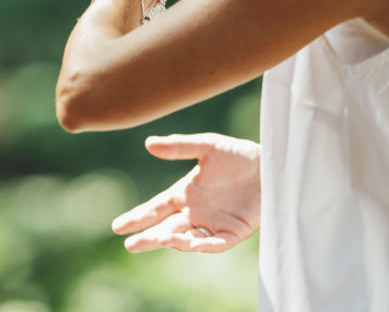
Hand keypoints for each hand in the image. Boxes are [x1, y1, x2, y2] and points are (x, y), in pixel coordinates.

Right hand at [111, 133, 260, 253]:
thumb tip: (148, 143)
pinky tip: (192, 244)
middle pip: (166, 229)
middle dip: (149, 237)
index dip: (138, 217)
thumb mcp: (207, 145)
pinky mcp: (232, 233)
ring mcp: (212, 225)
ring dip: (174, 241)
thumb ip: (179, 146)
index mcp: (184, 194)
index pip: (155, 208)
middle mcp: (194, 212)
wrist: (270, 165)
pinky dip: (203, 245)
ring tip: (161, 239)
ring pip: (187, 239)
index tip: (118, 226)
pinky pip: (215, 244)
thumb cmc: (238, 155)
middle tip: (131, 245)